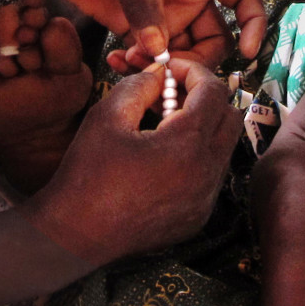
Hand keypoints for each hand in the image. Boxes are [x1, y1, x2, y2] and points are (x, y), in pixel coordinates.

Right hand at [20, 59, 242, 265]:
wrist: (74, 236)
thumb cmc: (87, 176)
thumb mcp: (107, 117)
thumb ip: (140, 85)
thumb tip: (160, 73)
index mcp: (187, 145)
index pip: (215, 91)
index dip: (194, 72)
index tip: (172, 69)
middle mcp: (206, 173)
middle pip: (231, 117)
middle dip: (206, 97)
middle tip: (174, 93)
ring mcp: (205, 199)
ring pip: (224, 147)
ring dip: (204, 126)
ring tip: (165, 124)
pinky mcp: (198, 216)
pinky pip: (212, 175)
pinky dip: (198, 156)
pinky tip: (164, 156)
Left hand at [52, 0, 265, 69]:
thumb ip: (144, 6)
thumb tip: (160, 50)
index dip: (253, 24)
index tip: (248, 52)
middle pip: (213, 41)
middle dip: (196, 60)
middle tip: (168, 71)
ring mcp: (164, 17)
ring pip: (181, 55)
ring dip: (162, 68)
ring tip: (131, 63)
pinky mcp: (138, 31)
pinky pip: (151, 59)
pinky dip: (138, 67)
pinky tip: (117, 62)